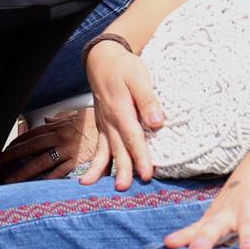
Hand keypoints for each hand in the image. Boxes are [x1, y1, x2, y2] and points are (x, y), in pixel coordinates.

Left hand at [0, 108, 97, 182]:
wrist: (119, 126)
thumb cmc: (97, 123)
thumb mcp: (75, 116)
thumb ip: (59, 119)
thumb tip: (46, 119)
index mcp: (57, 127)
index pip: (30, 136)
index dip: (15, 144)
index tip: (3, 152)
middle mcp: (59, 138)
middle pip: (30, 148)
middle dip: (12, 157)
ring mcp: (68, 151)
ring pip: (41, 162)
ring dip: (24, 172)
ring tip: (10, 181)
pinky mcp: (79, 162)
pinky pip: (60, 172)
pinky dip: (48, 180)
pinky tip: (36, 187)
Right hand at [81, 40, 164, 189]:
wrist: (102, 60)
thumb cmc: (123, 67)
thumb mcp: (139, 78)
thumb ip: (147, 100)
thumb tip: (157, 122)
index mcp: (120, 110)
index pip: (133, 137)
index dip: (140, 157)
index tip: (147, 174)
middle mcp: (110, 120)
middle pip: (118, 148)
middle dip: (121, 169)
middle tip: (124, 188)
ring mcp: (104, 124)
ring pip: (104, 150)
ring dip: (101, 169)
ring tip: (92, 185)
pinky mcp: (102, 126)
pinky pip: (99, 147)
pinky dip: (96, 162)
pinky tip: (93, 177)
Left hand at [164, 142, 249, 248]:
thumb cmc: (237, 202)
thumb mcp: (221, 217)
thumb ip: (210, 237)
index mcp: (214, 218)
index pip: (195, 228)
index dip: (182, 236)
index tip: (168, 244)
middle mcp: (229, 214)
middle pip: (215, 226)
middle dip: (205, 238)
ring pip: (248, 225)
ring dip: (247, 237)